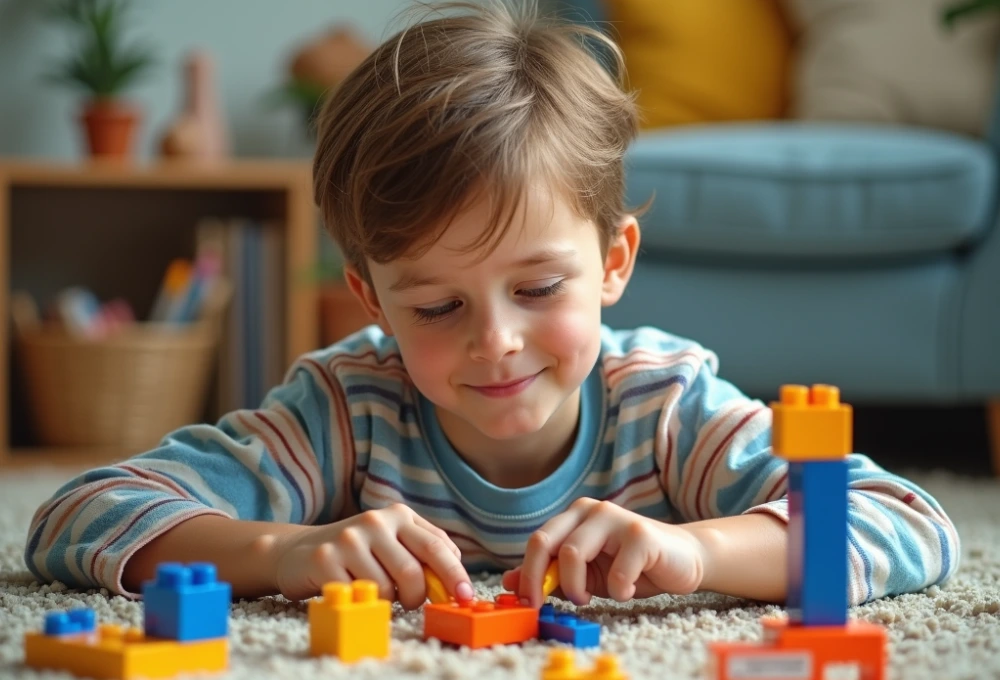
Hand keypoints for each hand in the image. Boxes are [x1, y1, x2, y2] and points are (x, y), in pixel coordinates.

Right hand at [270, 503, 473, 608]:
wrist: (298, 551)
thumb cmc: (357, 553)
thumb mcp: (394, 542)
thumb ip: (423, 553)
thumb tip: (455, 576)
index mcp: (398, 515)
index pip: (436, 546)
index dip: (455, 574)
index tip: (466, 596)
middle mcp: (375, 521)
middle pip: (412, 572)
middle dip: (416, 596)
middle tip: (408, 601)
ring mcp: (348, 539)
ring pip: (385, 588)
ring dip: (385, 600)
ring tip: (372, 588)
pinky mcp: (324, 559)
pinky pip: (358, 595)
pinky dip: (361, 601)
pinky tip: (350, 588)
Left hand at [502, 498, 706, 607]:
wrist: (683, 560)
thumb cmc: (630, 567)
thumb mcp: (586, 574)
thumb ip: (552, 575)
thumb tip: (510, 582)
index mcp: (574, 517)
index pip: (537, 542)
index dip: (526, 574)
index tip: (527, 604)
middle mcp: (590, 510)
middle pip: (545, 541)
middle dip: (539, 579)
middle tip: (546, 604)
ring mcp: (615, 517)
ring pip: (572, 553)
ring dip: (576, 586)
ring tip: (590, 597)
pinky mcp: (640, 534)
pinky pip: (615, 570)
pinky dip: (618, 589)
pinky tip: (628, 588)